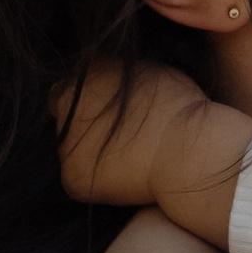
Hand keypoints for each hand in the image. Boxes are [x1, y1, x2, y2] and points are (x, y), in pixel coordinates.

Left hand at [58, 58, 251, 243]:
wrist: (187, 151)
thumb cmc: (180, 109)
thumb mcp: (148, 71)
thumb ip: (119, 75)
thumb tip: (114, 83)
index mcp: (85, 73)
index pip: (74, 87)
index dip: (92, 102)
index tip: (111, 116)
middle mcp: (65, 103)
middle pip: (66, 117)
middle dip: (85, 126)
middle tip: (118, 139)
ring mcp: (64, 143)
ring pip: (70, 150)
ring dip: (88, 154)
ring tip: (126, 160)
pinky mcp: (71, 178)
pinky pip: (78, 180)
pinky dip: (94, 182)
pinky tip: (123, 178)